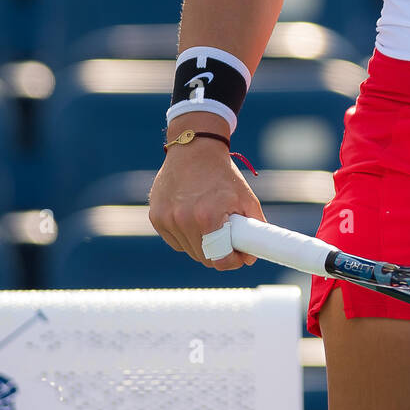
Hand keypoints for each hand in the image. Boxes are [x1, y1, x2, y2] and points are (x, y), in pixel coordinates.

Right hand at [149, 131, 266, 270]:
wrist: (194, 147)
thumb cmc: (222, 173)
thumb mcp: (245, 197)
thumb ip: (253, 227)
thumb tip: (251, 257)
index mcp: (207, 217)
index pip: (219, 260)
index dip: (233, 262)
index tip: (240, 256)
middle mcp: (183, 220)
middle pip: (204, 258)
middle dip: (219, 252)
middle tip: (229, 238)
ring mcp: (166, 219)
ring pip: (188, 250)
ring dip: (202, 244)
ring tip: (211, 222)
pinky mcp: (155, 216)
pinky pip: (175, 240)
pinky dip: (186, 235)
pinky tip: (193, 217)